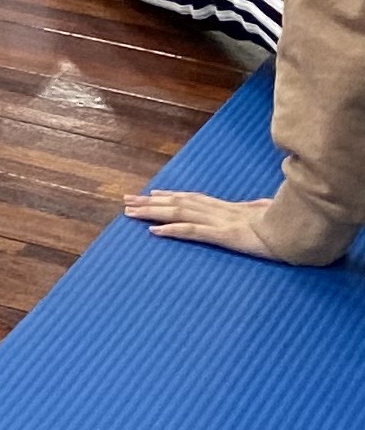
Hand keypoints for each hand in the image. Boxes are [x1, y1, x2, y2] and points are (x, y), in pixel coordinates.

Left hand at [125, 187, 321, 257]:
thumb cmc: (290, 224)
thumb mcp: (270, 214)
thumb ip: (259, 210)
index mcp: (231, 208)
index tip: (152, 194)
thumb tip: (257, 206)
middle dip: (151, 202)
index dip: (171, 196)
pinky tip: (154, 232)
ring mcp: (222, 222)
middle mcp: (221, 212)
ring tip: (129, 212)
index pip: (194, 199)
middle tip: (127, 200)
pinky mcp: (226, 236)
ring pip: (179, 213)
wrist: (303, 232)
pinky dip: (172, 230)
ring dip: (153, 212)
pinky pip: (194, 232)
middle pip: (179, 203)